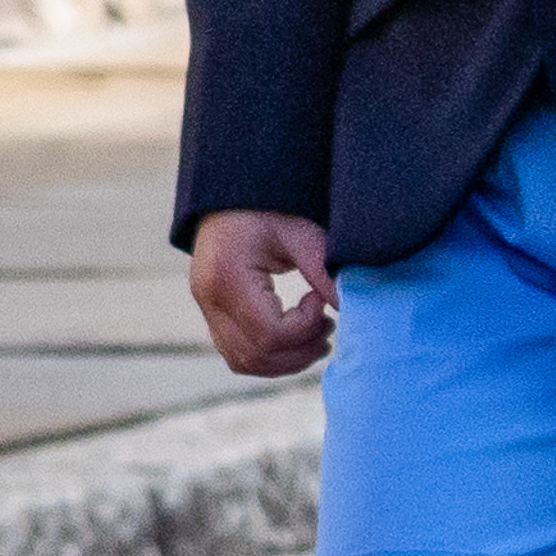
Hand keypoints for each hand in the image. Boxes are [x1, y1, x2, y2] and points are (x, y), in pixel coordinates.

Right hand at [189, 209, 335, 377]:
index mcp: (227, 276)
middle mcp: (209, 298)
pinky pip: (236, 352)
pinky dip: (268, 356)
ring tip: (317, 337)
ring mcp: (205, 308)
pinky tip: (295, 337)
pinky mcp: (211, 312)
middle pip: (255, 356)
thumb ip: (323, 271)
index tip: (322, 301)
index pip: (269, 333)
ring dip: (286, 361)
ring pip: (243, 362)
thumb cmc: (269, 207)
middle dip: (299, 352)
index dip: (305, 327)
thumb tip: (349, 308)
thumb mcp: (301, 232)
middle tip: (329, 328)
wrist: (234, 194)